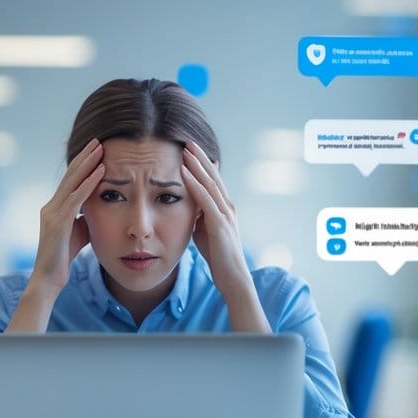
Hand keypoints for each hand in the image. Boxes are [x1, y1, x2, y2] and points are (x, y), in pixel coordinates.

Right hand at [30, 138, 104, 294]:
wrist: (49, 278)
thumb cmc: (64, 257)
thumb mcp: (79, 232)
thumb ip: (85, 217)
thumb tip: (98, 207)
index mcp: (54, 207)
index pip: (70, 180)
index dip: (82, 163)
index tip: (95, 149)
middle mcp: (51, 206)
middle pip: (70, 175)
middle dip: (84, 156)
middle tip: (98, 140)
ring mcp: (52, 213)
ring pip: (72, 182)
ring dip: (88, 164)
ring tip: (101, 148)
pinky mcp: (58, 222)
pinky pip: (76, 198)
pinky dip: (89, 183)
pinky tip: (100, 171)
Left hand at [180, 142, 251, 295]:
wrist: (233, 277)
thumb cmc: (218, 256)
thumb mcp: (205, 230)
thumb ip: (200, 215)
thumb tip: (189, 204)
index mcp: (224, 207)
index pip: (213, 180)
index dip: (202, 164)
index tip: (190, 149)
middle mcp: (228, 207)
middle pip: (213, 176)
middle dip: (200, 158)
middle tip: (188, 140)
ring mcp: (226, 214)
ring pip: (210, 184)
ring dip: (197, 165)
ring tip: (185, 150)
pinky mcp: (220, 224)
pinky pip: (205, 200)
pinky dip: (195, 184)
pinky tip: (184, 173)